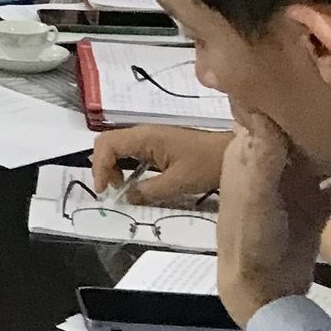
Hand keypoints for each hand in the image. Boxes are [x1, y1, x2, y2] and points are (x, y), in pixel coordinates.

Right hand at [89, 124, 230, 201]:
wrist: (231, 153)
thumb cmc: (206, 165)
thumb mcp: (178, 183)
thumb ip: (149, 191)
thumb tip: (127, 198)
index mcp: (144, 137)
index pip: (106, 144)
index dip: (99, 167)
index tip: (104, 191)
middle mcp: (143, 133)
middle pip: (107, 142)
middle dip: (103, 166)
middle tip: (111, 189)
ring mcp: (150, 137)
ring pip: (117, 146)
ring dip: (113, 166)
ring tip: (121, 187)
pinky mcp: (157, 144)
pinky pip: (131, 151)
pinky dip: (124, 165)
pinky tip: (133, 180)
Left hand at [217, 111, 330, 323]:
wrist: (264, 291)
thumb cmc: (249, 239)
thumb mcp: (254, 196)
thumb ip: (260, 158)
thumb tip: (268, 113)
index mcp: (247, 154)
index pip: (261, 113)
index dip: (278, 94)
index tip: (307, 74)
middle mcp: (271, 165)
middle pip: (296, 132)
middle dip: (317, 118)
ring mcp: (296, 185)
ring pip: (321, 157)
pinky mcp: (317, 207)